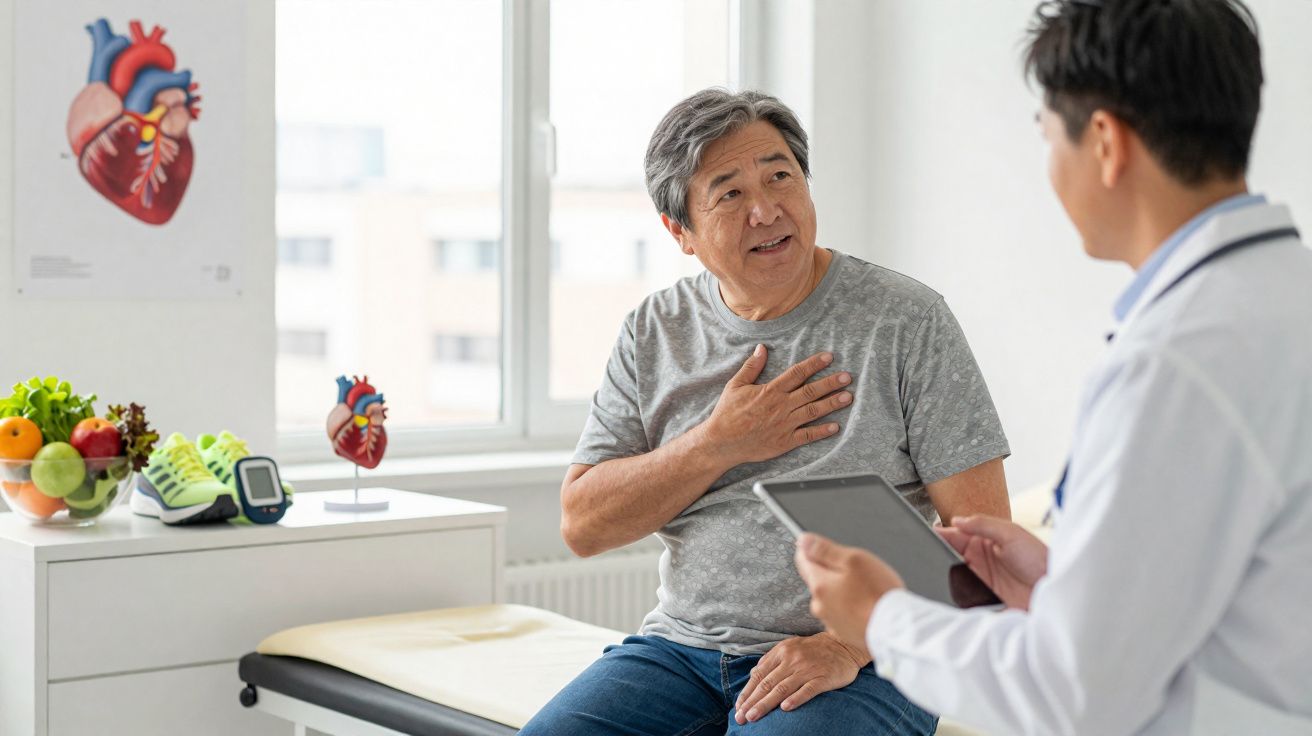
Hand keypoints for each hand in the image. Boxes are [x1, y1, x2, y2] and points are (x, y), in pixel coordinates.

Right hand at [702, 345, 851, 465]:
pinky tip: (836, 426)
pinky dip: (822, 431)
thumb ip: (751, 367)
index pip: (797, 373)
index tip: (829, 357)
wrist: (721, 442)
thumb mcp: (735, 385)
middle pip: (811, 391)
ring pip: (813, 411)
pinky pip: (807, 436)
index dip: (814, 364)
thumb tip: (761, 348)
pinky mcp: (784, 442)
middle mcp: (781, 406)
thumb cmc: (727, 413)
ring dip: (832, 404)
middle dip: (831, 383)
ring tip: (848, 397)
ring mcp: (784, 425)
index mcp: (770, 391)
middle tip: (848, 377)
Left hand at [733, 631, 868, 723]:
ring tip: (753, 716)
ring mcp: (807, 669)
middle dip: (751, 702)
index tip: (738, 707)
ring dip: (766, 704)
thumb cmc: (813, 649)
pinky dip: (795, 699)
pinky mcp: (823, 678)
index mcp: (781, 652)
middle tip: (740, 718)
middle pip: (767, 684)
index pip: (759, 675)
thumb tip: (753, 675)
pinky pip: (807, 690)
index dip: (747, 692)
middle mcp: (792, 660)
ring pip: (782, 688)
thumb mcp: (789, 647)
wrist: (844, 645)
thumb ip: (771, 660)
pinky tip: (784, 709)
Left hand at [794, 533, 903, 655]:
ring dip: (843, 591)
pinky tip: (868, 606)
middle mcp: (819, 606)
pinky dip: (851, 608)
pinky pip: (842, 613)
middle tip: (857, 571)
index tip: (823, 547)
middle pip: (818, 580)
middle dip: (833, 573)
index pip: (803, 561)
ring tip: (867, 591)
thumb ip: (825, 550)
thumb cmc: (878, 593)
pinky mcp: (844, 633)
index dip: (811, 550)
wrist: (897, 629)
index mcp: (819, 585)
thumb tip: (803, 541)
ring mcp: (831, 622)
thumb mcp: (854, 560)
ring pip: (831, 598)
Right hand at [937, 514, 1047, 609]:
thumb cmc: (1039, 559)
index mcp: (984, 540)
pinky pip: (960, 594)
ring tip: (933, 571)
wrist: (1055, 591)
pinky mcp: (981, 598)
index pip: (954, 534)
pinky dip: (952, 592)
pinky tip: (946, 589)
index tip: (926, 534)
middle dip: (936, 553)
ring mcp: (978, 579)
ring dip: (943, 573)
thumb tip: (956, 520)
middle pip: (948, 554)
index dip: (939, 533)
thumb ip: (983, 524)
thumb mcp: (1012, 533)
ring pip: (950, 574)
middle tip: (926, 553)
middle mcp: (978, 559)